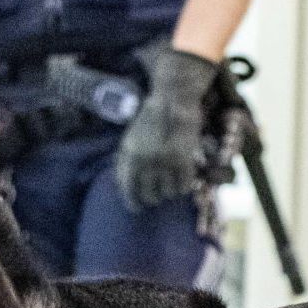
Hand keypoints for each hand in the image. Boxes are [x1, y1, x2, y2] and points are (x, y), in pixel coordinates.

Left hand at [115, 46, 218, 210]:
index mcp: (130, 155)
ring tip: (171, 184)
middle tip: (158, 195)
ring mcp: (166, 161)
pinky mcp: (184, 159)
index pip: (128, 190)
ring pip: (168, 193)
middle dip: (153, 198)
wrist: (173, 100)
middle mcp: (146, 161)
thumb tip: (123, 187)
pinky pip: (184, 186)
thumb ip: (126, 162)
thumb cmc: (150, 120)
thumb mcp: (131, 139)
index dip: (133, 202)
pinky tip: (184, 180)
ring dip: (170, 191)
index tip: (137, 208)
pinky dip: (184, 186)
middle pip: (150, 196)